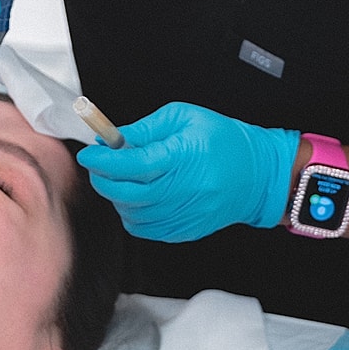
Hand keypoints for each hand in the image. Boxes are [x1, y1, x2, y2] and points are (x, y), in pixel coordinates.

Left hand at [77, 102, 298, 241]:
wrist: (258, 174)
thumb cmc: (224, 141)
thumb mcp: (184, 118)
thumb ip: (146, 129)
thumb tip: (113, 139)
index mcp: (184, 156)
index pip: (133, 164)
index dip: (103, 160)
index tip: (90, 154)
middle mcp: (185, 189)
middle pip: (127, 193)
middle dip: (103, 179)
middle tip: (99, 166)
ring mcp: (185, 214)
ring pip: (132, 213)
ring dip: (118, 197)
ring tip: (125, 179)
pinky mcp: (185, 230)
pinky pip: (146, 229)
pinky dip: (133, 214)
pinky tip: (140, 198)